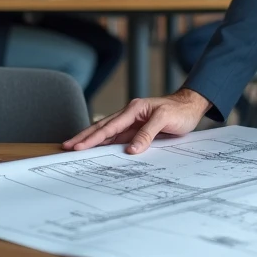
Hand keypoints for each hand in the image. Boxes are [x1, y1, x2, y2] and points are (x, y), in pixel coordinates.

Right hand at [63, 88, 209, 153]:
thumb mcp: (165, 120)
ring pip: (107, 132)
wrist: (191, 106)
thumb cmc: (180, 111)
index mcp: (134, 109)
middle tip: (66, 146)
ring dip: (91, 140)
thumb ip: (148, 134)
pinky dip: (105, 142)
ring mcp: (132, 121)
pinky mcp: (136, 128)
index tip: (78, 146)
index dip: (93, 138)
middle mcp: (130, 114)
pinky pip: (117, 136)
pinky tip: (96, 147)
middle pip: (102, 127)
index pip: (110, 127)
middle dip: (84, 137)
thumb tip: (131, 150)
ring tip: (74, 147)